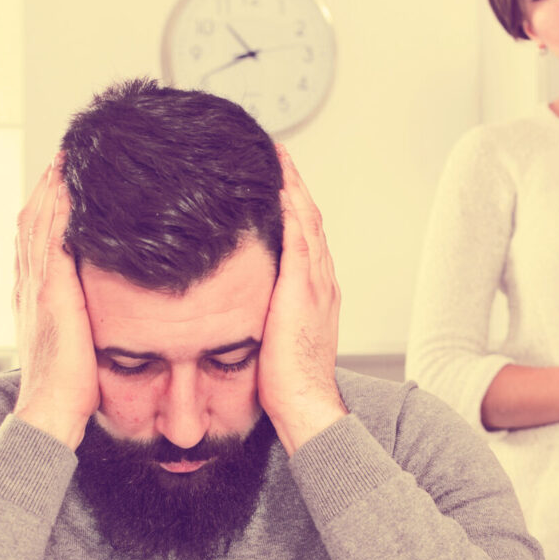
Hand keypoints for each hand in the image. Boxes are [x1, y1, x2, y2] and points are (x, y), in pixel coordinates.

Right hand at [11, 157, 98, 448]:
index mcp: (37, 299)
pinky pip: (52, 239)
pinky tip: (72, 185)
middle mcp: (31, 287)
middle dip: (49, 185)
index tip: (64, 179)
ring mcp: (37, 288)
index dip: (49, 207)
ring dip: (53, 186)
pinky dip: (58, 209)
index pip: (39, 240)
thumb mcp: (82, 348)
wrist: (50, 415)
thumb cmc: (71, 393)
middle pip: (35, 221)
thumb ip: (89, 324)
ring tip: (69, 154)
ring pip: (40, 222)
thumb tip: (113, 313)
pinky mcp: (51, 293)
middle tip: (66, 152)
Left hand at [257, 146, 346, 454]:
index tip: (277, 182)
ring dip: (293, 187)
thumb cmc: (286, 384)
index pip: (305, 238)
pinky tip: (279, 187)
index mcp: (315, 294)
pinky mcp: (303, 290)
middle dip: (295, 186)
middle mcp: (320, 283)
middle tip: (278, 154)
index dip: (293, 206)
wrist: (305, 404)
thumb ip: (263, 315)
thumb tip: (237, 306)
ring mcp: (315, 284)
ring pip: (307, 221)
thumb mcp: (272, 340)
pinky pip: (300, 238)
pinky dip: (292, 209)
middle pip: (310, 220)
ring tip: (278, 158)